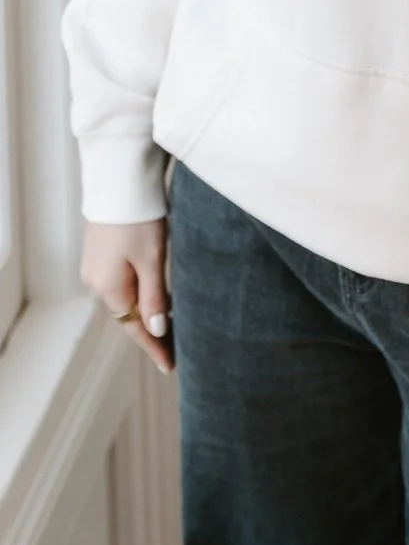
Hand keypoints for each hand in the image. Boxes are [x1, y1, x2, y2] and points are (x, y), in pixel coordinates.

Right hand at [80, 220, 173, 373]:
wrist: (119, 179)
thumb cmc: (139, 218)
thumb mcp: (152, 259)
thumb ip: (154, 296)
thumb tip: (157, 329)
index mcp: (108, 288)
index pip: (134, 327)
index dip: (154, 346)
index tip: (170, 366)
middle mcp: (96, 281)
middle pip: (127, 313)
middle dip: (151, 329)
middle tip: (176, 346)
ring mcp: (96, 265)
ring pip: (125, 296)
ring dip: (145, 308)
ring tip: (172, 322)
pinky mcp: (101, 250)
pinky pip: (121, 280)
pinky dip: (138, 290)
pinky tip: (155, 291)